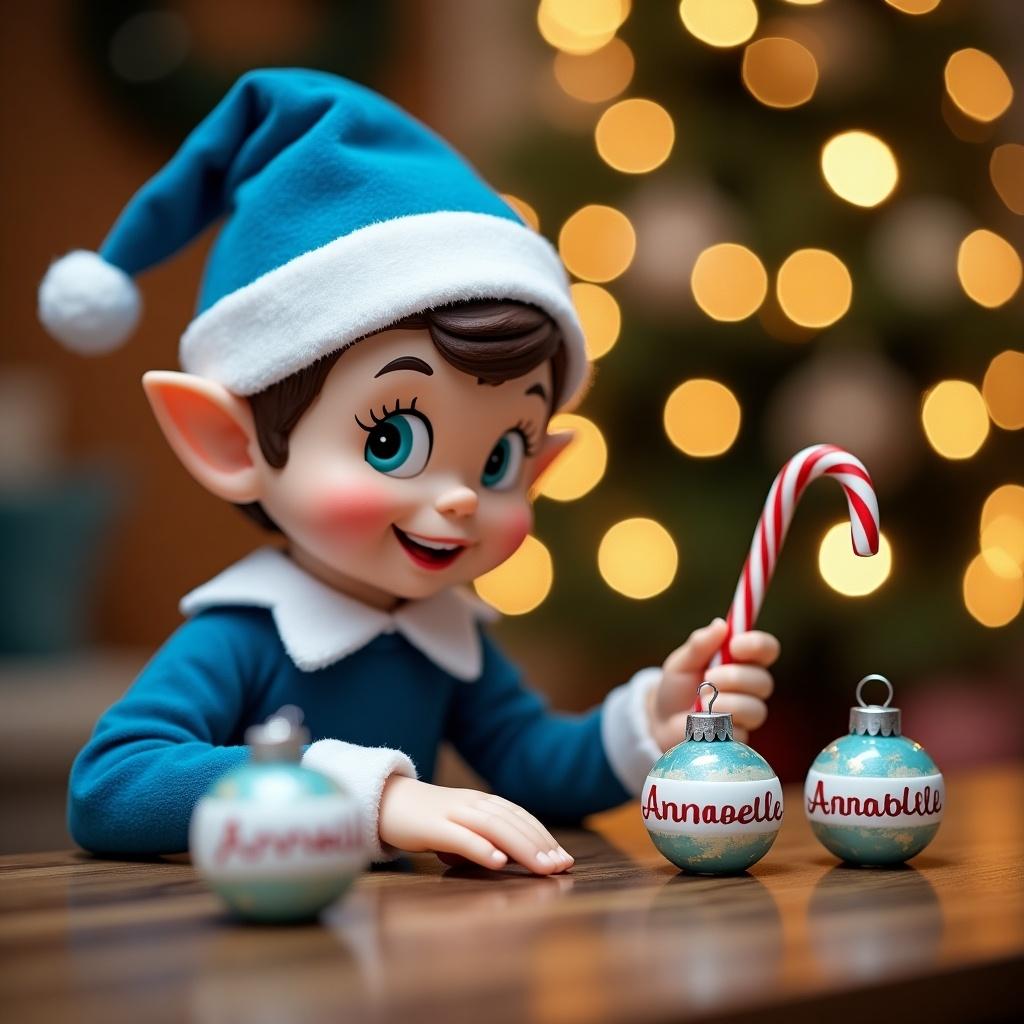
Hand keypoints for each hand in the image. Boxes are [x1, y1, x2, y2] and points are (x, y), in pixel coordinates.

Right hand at [378, 776, 573, 874]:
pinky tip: (498, 862)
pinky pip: (461, 836)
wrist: (383, 801)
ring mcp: (452, 812)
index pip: (519, 816)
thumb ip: (482, 838)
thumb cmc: (424, 819)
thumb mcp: (458, 827)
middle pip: (513, 821)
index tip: (564, 859)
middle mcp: (471, 803)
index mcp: (480, 802)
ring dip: (523, 848)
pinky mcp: (432, 825)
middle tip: (562, 867)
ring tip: (543, 867)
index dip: (543, 836)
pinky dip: (482, 848)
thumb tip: (505, 859)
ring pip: (495, 827)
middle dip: (541, 844)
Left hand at [647, 618, 778, 749]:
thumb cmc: (677, 686)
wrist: (662, 721)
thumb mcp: (682, 661)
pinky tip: (703, 721)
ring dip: (727, 703)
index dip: (758, 645)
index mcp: (741, 662)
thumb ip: (699, 644)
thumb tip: (721, 624)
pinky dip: (718, 724)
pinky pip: (740, 733)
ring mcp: (746, 714)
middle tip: (709, 677)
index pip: (766, 649)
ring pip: (756, 709)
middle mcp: (750, 687)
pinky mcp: (739, 739)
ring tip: (701, 702)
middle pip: (764, 681)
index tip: (735, 645)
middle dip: (736, 678)